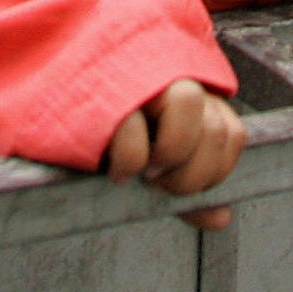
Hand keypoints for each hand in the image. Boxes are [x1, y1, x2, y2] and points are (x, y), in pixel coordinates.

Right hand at [103, 79, 244, 229]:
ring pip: (187, 105)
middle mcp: (177, 76)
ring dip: (169, 156)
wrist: (59, 83)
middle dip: (192, 175)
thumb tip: (220, 217)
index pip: (233, 135)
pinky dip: (130, 160)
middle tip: (160, 185)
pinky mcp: (110, 85)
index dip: (215, 172)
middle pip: (215, 129)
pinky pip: (135, 126)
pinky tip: (118, 170)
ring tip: (144, 172)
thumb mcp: (153, 156)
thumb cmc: (111, 129)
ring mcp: (146, 74)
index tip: (183, 189)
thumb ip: (187, 182)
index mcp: (197, 93)